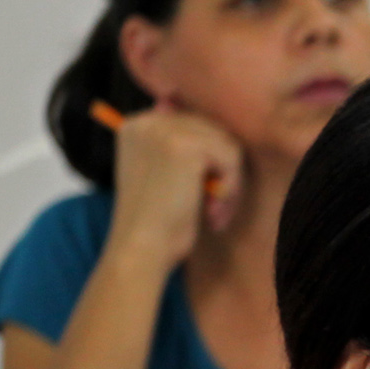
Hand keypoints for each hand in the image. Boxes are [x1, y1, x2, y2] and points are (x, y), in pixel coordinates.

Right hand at [106, 99, 245, 264]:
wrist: (142, 247)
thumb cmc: (158, 222)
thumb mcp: (166, 176)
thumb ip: (182, 147)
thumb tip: (211, 124)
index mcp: (137, 125)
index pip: (194, 122)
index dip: (209, 159)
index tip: (199, 193)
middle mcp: (147, 121)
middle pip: (214, 130)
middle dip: (223, 171)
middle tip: (214, 209)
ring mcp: (164, 130)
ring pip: (227, 144)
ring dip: (231, 182)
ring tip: (214, 212)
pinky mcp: (185, 146)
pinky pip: (232, 157)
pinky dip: (231, 188)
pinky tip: (212, 210)